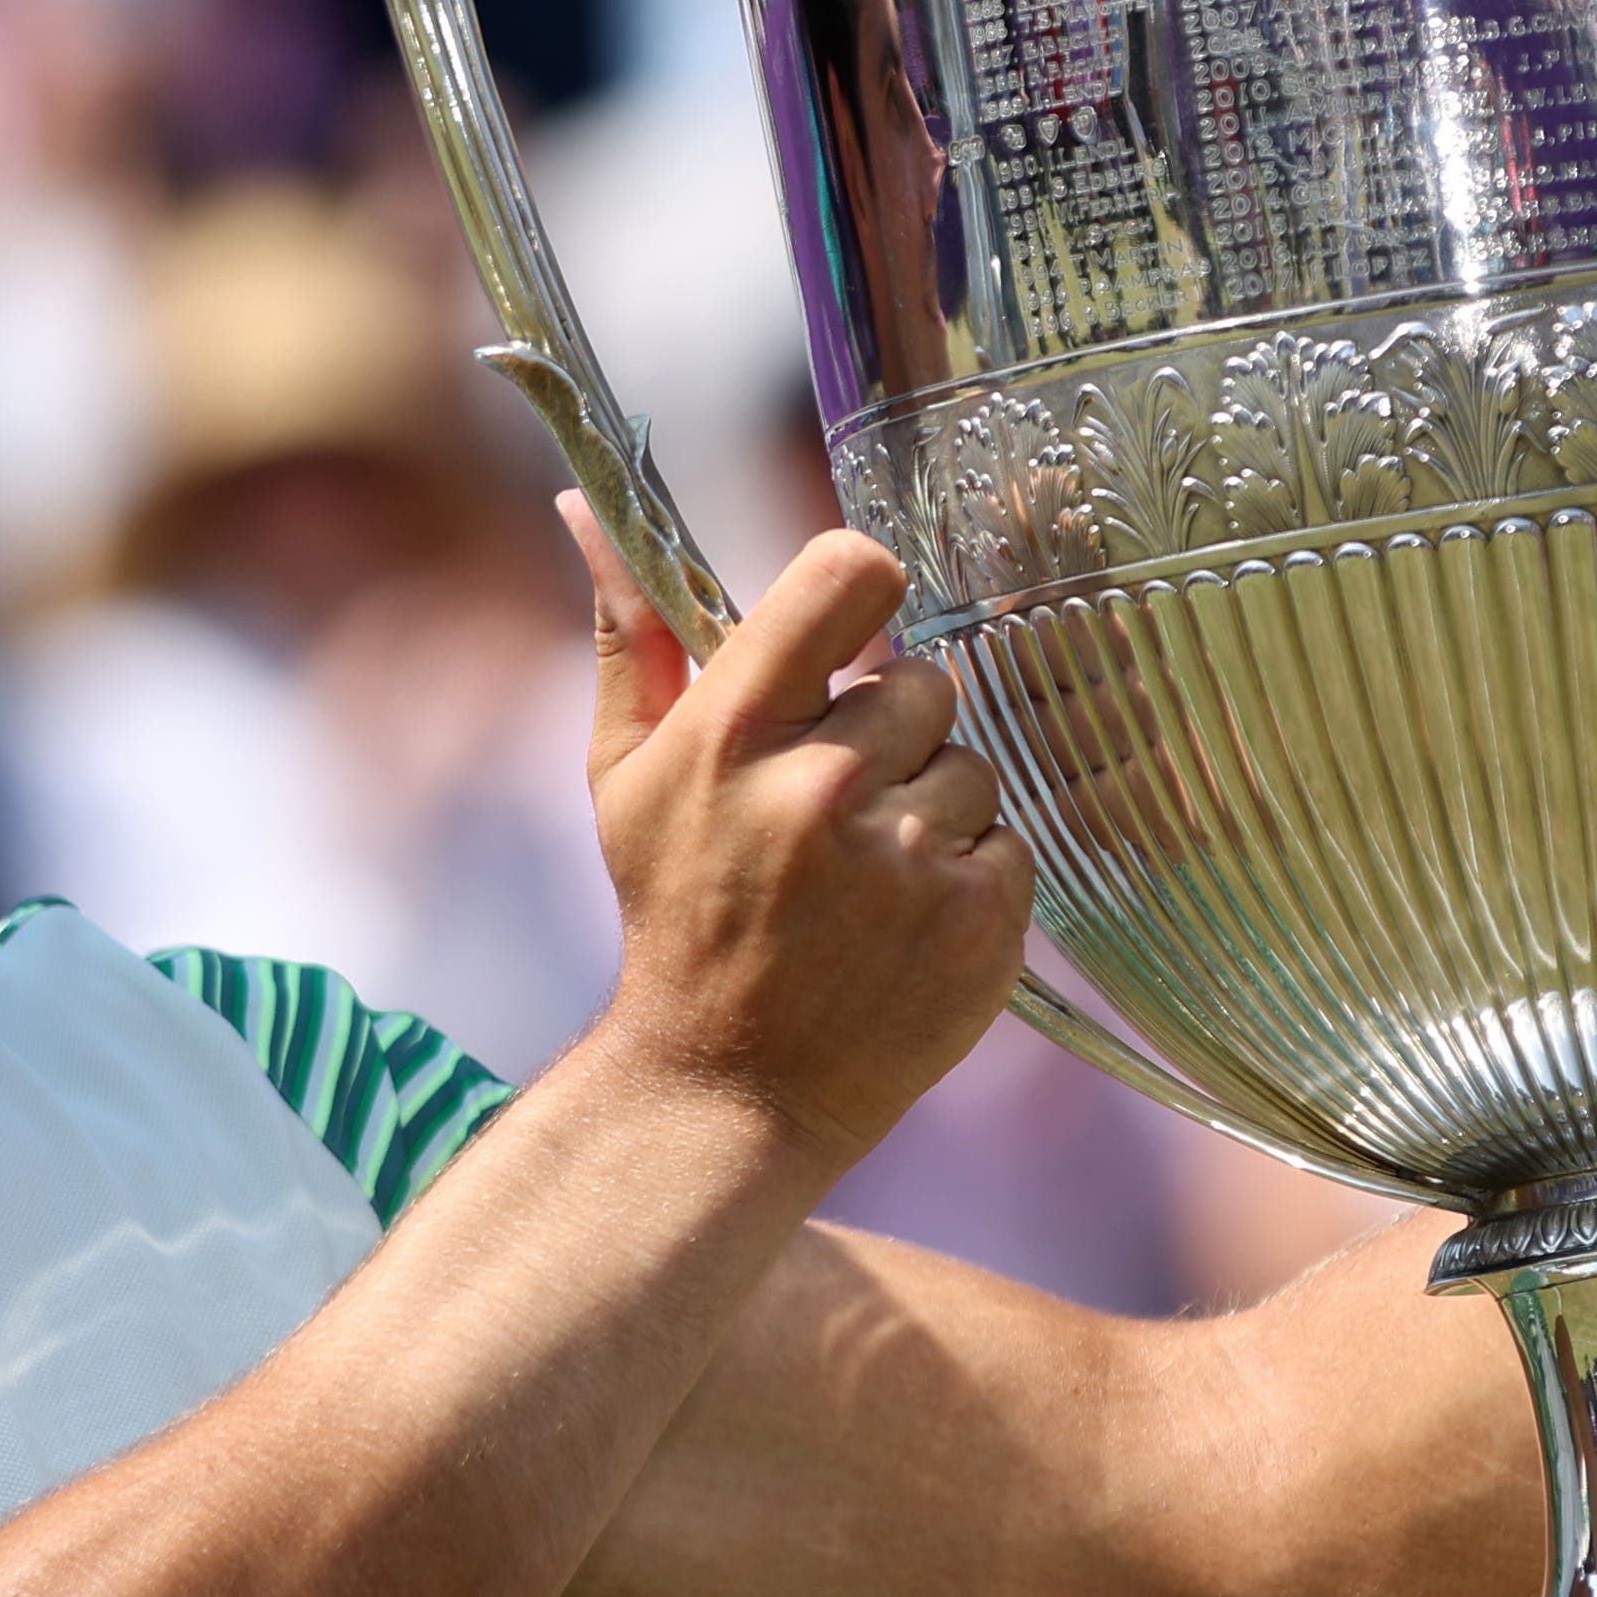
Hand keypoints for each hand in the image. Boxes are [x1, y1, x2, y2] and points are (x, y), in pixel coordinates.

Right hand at [567, 499, 1032, 1167]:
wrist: (727, 1087)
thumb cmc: (675, 915)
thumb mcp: (625, 775)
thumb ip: (633, 637)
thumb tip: (586, 508)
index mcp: (731, 735)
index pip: (847, 575)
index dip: (862, 591)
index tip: (851, 636)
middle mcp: (820, 790)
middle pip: (924, 681)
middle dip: (890, 732)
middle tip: (835, 802)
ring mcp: (907, 861)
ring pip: (972, 763)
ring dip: (932, 807)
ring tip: (867, 872)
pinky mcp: (979, 924)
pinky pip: (1010, 840)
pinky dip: (970, 875)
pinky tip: (905, 920)